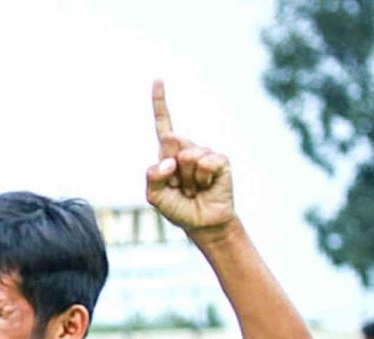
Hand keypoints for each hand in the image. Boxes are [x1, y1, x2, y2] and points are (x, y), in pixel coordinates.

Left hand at [145, 81, 235, 234]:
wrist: (202, 223)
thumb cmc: (178, 208)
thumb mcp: (155, 196)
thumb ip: (153, 177)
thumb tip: (170, 160)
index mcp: (168, 154)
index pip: (163, 125)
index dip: (160, 103)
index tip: (158, 80)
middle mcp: (186, 149)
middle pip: (171, 142)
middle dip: (171, 170)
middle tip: (180, 186)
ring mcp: (204, 153)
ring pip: (188, 156)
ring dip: (188, 180)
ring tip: (194, 190)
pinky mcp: (220, 160)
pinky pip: (206, 162)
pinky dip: (203, 179)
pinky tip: (207, 187)